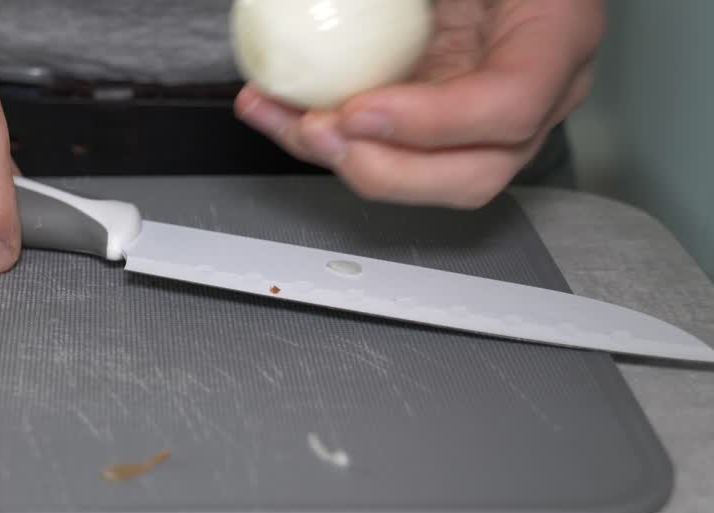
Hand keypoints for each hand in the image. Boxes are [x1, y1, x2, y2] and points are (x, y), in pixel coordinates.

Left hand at [234, 0, 605, 208]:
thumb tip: (335, 0)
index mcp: (558, 34)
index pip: (513, 105)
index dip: (435, 123)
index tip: (359, 109)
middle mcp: (532, 92)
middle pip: (473, 173)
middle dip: (385, 168)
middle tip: (318, 131)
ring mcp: (481, 117)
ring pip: (421, 175)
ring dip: (339, 157)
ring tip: (281, 118)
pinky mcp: (431, 122)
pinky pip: (380, 149)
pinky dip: (320, 136)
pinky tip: (273, 107)